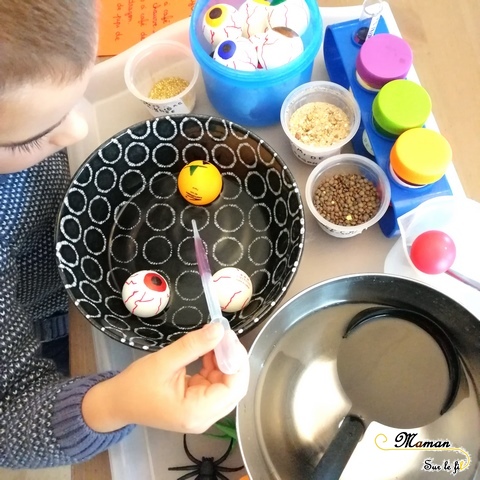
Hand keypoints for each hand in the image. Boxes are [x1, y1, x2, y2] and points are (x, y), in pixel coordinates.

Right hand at [82, 323, 249, 433]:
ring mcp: (202, 412)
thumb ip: (193, 346)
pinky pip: (215, 383)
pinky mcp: (198, 404)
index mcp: (196, 412)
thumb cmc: (136, 385)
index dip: (236, 361)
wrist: (117, 402)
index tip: (228, 336)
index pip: (234, 388)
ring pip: (227, 383)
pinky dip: (215, 365)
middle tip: (223, 334)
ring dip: (223, 360)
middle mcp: (204, 417)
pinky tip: (207, 350)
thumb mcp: (164, 361)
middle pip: (234, 387)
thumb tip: (219, 329)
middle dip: (232, 359)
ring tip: (214, 338)